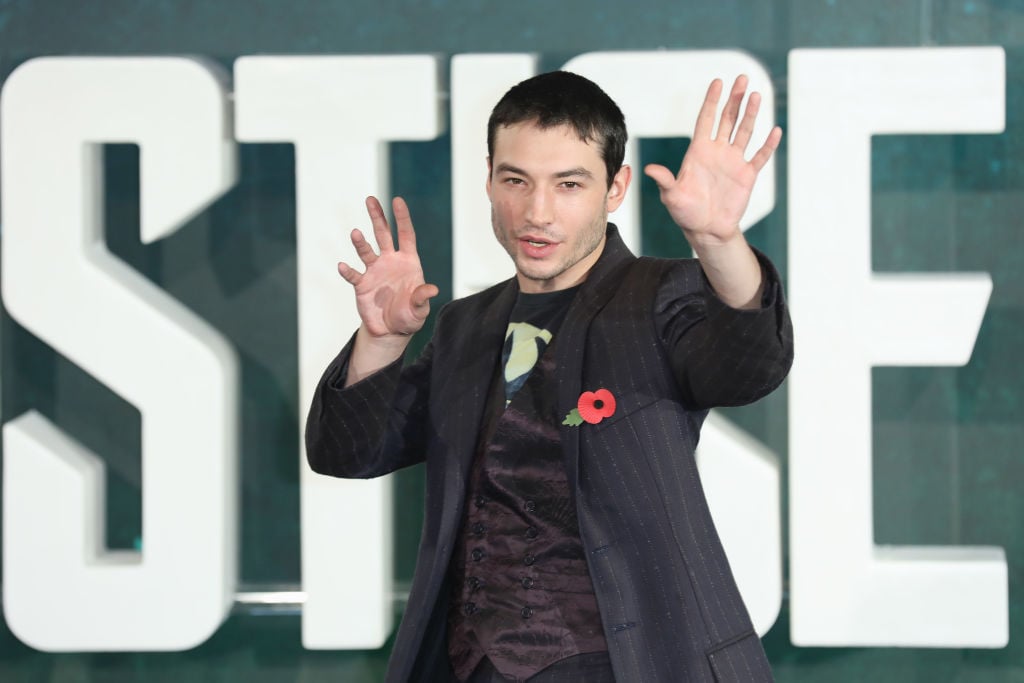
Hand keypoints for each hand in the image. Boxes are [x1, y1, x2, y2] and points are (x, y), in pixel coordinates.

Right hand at [338, 196, 438, 339]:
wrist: (391, 330)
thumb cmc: (410, 316)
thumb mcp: (420, 309)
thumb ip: (423, 298)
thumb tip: (432, 289)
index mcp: (408, 261)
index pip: (405, 235)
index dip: (402, 218)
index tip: (397, 200)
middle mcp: (389, 261)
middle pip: (383, 234)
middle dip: (377, 217)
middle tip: (370, 199)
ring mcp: (374, 271)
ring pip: (366, 251)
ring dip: (360, 243)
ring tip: (355, 233)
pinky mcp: (362, 284)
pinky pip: (353, 275)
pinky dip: (347, 271)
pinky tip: (343, 266)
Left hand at [644, 75, 780, 248]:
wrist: (706, 230)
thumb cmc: (685, 213)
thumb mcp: (672, 196)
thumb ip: (665, 180)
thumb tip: (648, 169)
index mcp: (698, 151)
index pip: (706, 119)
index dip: (712, 101)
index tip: (718, 81)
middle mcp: (717, 152)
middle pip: (728, 119)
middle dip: (735, 99)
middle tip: (743, 78)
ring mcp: (733, 162)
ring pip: (744, 132)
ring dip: (751, 114)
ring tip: (756, 95)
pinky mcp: (747, 175)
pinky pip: (760, 157)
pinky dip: (768, 145)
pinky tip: (775, 130)